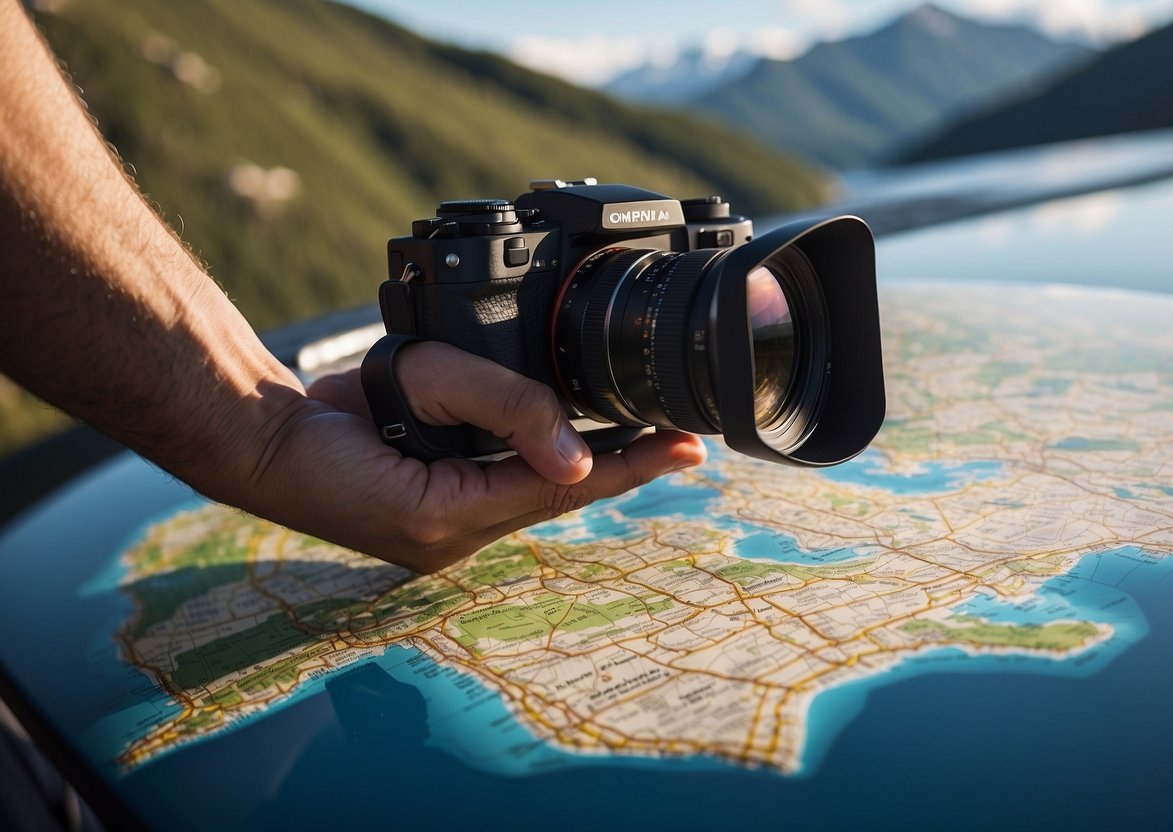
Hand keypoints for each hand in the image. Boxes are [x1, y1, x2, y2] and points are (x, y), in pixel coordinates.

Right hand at [239, 342, 705, 572]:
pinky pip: (506, 482)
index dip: (631, 467)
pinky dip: (541, 459)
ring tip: (647, 435)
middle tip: (684, 438)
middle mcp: (457, 534)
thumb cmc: (330, 420)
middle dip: (622, 467)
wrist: (266, 444)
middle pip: (559, 494)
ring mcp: (447, 526)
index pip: (562, 486)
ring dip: (586, 463)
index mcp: (451, 516)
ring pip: (536, 488)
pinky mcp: (438, 505)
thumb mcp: (421, 385)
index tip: (687, 448)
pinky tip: (572, 438)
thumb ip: (502, 408)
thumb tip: (578, 458)